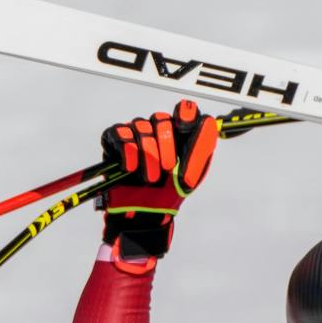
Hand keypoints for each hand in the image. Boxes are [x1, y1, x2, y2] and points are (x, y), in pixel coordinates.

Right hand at [99, 99, 217, 266]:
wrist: (146, 212)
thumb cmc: (171, 192)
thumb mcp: (193, 173)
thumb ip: (202, 148)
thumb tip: (207, 123)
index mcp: (179, 134)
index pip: (184, 110)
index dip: (185, 115)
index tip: (185, 127)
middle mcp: (158, 129)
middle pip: (161, 119)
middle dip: (165, 144)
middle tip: (167, 168)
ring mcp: (136, 133)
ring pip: (141, 127)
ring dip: (147, 155)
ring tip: (150, 178)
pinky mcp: (115, 140)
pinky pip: (120, 134)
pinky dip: (127, 151)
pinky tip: (131, 168)